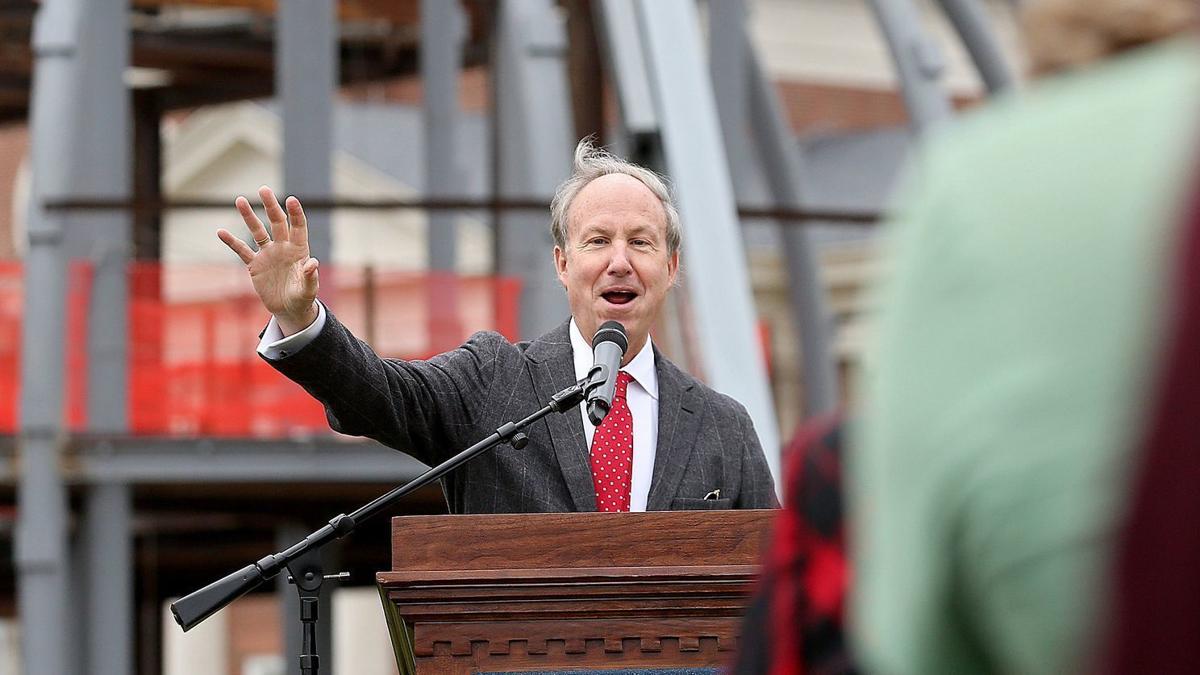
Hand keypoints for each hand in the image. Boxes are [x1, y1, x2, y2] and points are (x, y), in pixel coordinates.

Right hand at [217, 186, 319, 334]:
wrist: (288, 309)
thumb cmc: (302, 298)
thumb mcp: (308, 290)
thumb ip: (310, 277)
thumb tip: (312, 263)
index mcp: (299, 251)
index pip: (298, 227)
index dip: (295, 214)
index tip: (291, 199)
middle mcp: (283, 248)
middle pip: (277, 222)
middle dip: (271, 206)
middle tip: (264, 189)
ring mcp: (268, 254)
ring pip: (257, 231)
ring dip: (249, 217)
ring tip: (240, 200)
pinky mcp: (255, 265)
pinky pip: (242, 250)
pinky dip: (232, 242)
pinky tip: (220, 232)